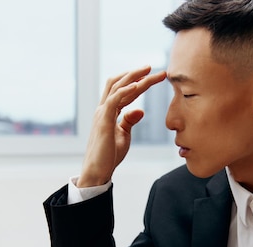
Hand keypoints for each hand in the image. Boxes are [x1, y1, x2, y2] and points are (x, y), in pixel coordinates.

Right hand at [77, 66, 166, 187]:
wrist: (98, 171)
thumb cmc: (109, 155)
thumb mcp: (123, 135)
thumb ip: (129, 121)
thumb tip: (141, 110)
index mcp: (108, 111)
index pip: (123, 90)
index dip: (138, 82)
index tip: (154, 76)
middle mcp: (103, 109)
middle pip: (118, 83)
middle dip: (135, 74)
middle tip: (152, 68)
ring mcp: (102, 114)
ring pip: (116, 87)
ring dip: (133, 77)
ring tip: (148, 71)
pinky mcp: (103, 121)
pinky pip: (114, 100)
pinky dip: (125, 91)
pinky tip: (138, 86)